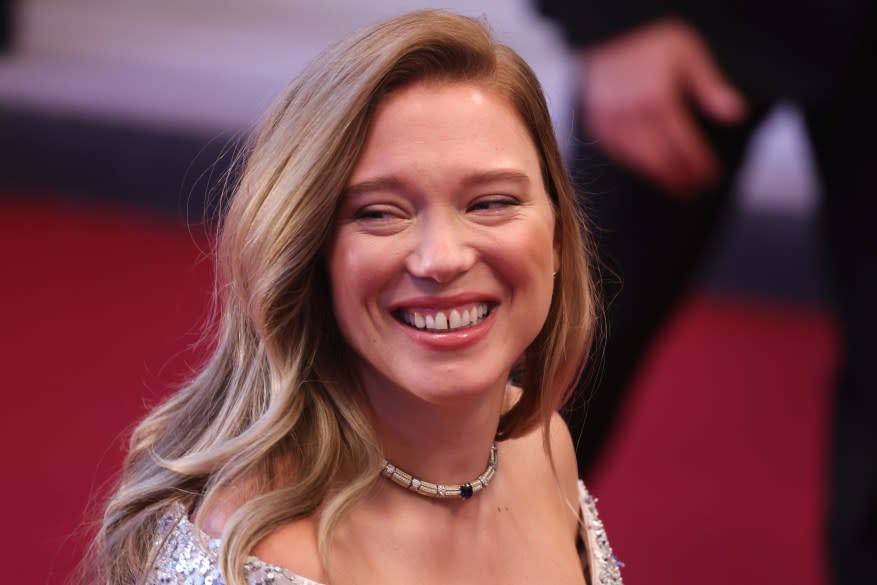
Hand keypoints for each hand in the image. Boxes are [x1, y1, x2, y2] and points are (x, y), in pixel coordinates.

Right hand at [578, 19, 746, 194]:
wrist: (605, 34)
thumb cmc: (648, 42)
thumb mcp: (688, 52)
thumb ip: (711, 86)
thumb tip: (735, 114)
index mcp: (659, 99)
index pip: (685, 144)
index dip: (699, 165)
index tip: (711, 177)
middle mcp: (634, 115)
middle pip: (663, 159)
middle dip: (681, 178)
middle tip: (695, 190)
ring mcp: (613, 122)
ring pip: (640, 161)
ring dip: (661, 177)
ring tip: (677, 187)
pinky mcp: (598, 125)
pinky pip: (620, 154)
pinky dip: (638, 165)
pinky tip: (650, 169)